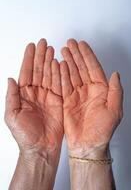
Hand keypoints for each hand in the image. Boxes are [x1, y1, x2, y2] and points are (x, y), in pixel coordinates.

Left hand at [5, 39, 62, 157]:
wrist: (40, 148)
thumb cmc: (25, 135)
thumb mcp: (12, 115)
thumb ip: (12, 96)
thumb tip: (10, 79)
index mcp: (24, 95)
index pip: (26, 73)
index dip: (29, 59)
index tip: (31, 47)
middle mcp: (36, 93)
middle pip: (39, 70)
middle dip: (40, 56)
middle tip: (43, 43)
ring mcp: (48, 96)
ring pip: (49, 74)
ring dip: (50, 61)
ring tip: (51, 49)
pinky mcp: (58, 100)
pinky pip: (59, 84)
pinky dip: (60, 73)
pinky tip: (59, 63)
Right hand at [60, 39, 122, 157]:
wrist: (88, 145)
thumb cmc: (102, 130)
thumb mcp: (114, 110)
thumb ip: (115, 91)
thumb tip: (115, 74)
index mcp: (101, 90)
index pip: (94, 68)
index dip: (88, 55)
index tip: (82, 44)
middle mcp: (89, 90)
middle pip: (82, 68)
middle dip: (76, 54)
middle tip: (70, 43)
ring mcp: (77, 94)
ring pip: (72, 73)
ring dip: (68, 61)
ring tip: (63, 50)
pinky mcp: (67, 100)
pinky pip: (63, 84)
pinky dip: (60, 74)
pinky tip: (59, 65)